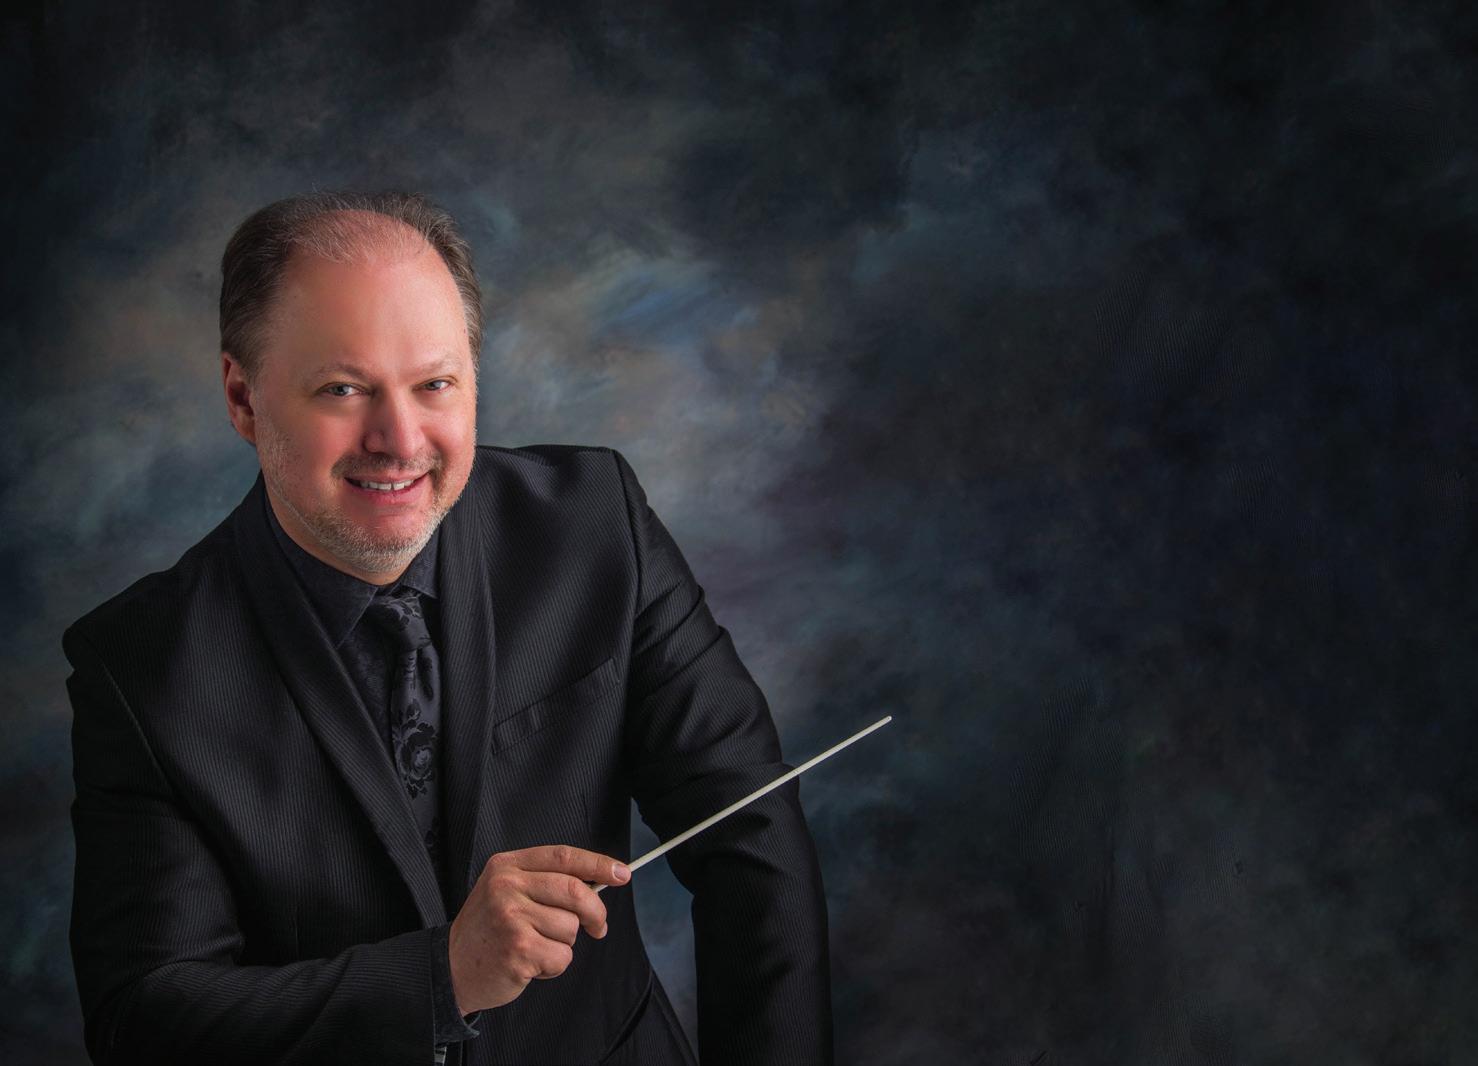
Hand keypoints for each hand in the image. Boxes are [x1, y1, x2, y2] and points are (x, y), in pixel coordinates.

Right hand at [448, 844, 629, 1013]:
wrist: (451, 969)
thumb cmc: (490, 931)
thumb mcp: (508, 892)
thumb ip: (546, 883)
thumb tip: (600, 884)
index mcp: (507, 866)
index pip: (563, 856)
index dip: (598, 864)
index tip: (622, 873)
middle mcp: (507, 886)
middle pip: (575, 891)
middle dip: (596, 912)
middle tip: (599, 927)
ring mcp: (510, 918)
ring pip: (571, 927)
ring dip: (564, 944)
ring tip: (537, 947)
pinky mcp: (518, 950)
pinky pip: (562, 956)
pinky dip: (555, 966)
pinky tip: (532, 964)